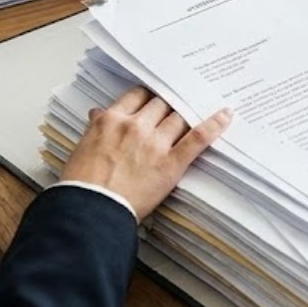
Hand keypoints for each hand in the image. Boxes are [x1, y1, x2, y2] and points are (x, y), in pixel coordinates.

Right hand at [60, 86, 231, 218]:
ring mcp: (155, 143)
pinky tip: (226, 115)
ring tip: (199, 107)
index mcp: (112, 120)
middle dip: (170, 104)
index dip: (150, 95)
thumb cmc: (81, 184)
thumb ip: (96, 126)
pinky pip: (198, 137)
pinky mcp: (171, 163)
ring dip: (188, 113)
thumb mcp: (82, 147)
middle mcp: (135, 126)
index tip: (157, 96)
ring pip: (179, 116)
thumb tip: (97, 112)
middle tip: (180, 103)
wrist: (91, 210)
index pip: (138, 96)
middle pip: (161, 104)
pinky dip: (214, 125)